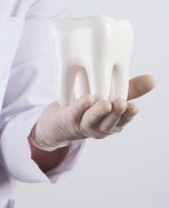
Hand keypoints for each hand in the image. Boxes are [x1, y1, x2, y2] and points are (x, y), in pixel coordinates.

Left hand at [31, 75, 155, 150]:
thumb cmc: (87, 108)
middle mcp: (99, 128)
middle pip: (109, 123)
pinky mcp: (66, 119)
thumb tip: (153, 79)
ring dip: (98, 112)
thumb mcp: (109, 97)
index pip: (123, 120)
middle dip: (116, 114)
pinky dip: (80, 107)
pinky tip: (86, 99)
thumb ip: (130, 90)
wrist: (56, 122)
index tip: (134, 107)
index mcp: (111, 123)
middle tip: (121, 104)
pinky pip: (74, 113)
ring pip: (91, 120)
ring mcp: (82, 125)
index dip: (128, 115)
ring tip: (106, 103)